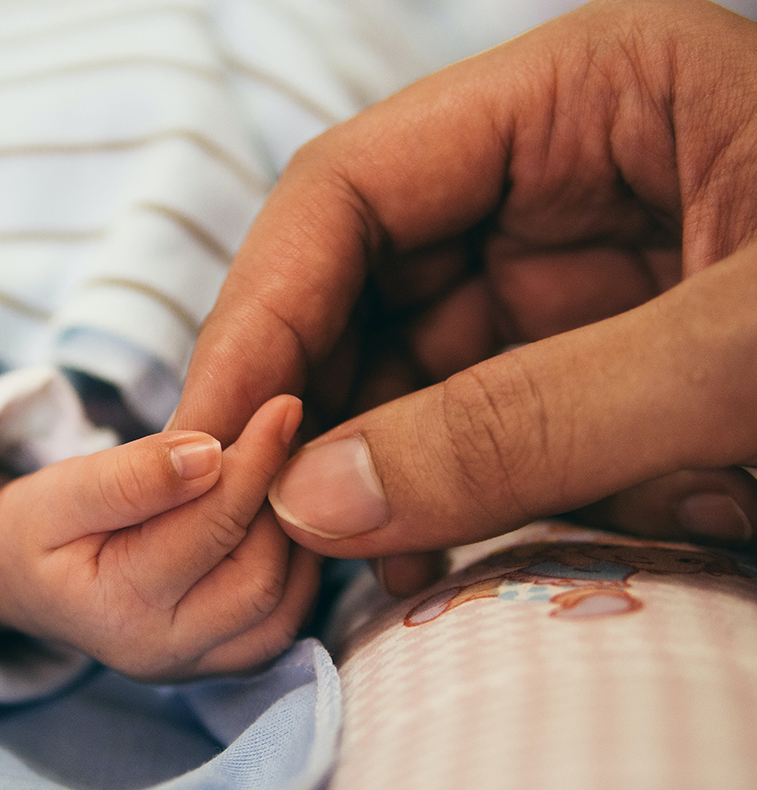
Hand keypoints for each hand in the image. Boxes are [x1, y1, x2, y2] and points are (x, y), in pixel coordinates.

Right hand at [0, 396, 319, 680]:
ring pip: (284, 607)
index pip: (210, 528)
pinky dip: (296, 569)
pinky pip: (284, 623)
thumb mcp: (61, 491)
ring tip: (282, 474)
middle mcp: (164, 652)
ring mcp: (196, 666)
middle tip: (286, 438)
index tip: (282, 406)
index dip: (254, 462)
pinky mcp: (220, 663)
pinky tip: (279, 518)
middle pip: (259, 577)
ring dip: (296, 536)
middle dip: (280, 502)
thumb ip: (130, 476)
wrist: (26, 581)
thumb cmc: (39, 529)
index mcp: (118, 607)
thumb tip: (210, 454)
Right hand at [170, 0, 756, 593]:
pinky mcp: (591, 373)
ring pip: (402, 369)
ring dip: (357, 468)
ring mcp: (570, 281)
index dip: (261, 308)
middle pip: (361, 284)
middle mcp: (557, 180)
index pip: (353, 188)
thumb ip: (524, 425)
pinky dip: (425, 500)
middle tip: (255, 526)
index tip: (213, 432)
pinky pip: (465, 428)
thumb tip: (316, 499)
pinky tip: (406, 565)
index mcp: (584, 95)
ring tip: (328, 568)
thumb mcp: (747, 357)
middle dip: (302, 405)